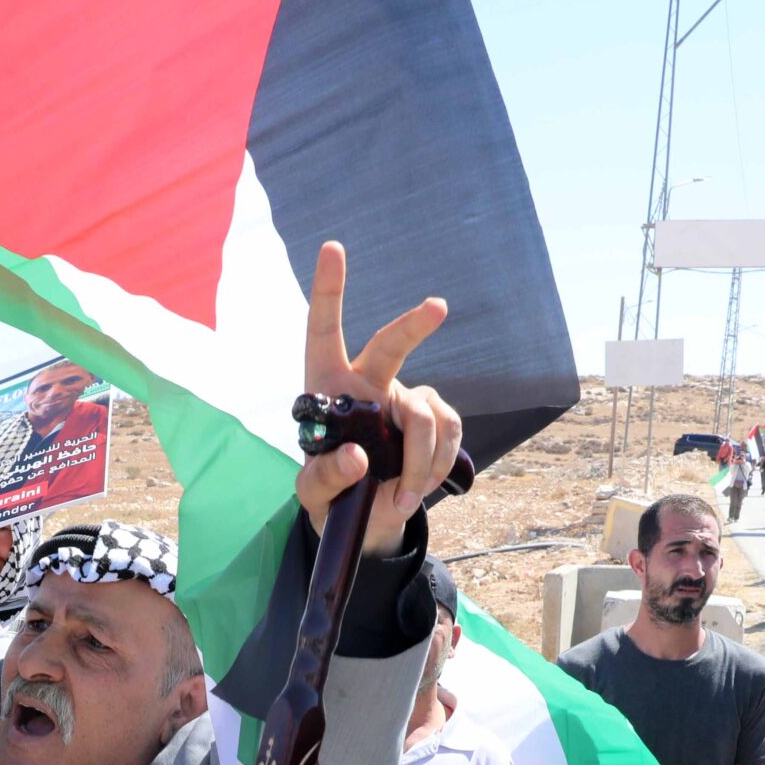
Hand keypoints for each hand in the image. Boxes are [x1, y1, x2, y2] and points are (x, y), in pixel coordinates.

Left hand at [293, 242, 459, 557]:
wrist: (369, 516)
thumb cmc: (331, 494)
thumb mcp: (315, 493)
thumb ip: (327, 477)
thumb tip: (357, 458)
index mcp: (329, 388)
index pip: (324, 331)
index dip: (329, 290)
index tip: (332, 248)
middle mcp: (368, 382)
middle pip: (391, 345)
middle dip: (414, 326)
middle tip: (437, 307)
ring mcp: (404, 397)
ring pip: (424, 414)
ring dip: (421, 461)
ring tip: (406, 495)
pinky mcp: (435, 417)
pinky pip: (449, 430)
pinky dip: (439, 463)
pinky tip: (424, 484)